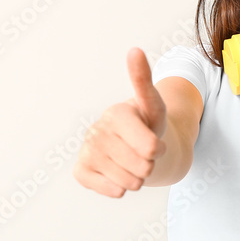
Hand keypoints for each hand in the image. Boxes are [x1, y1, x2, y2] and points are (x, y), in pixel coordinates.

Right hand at [73, 48, 167, 197]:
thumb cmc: (149, 127)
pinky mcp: (81, 170)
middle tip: (144, 155)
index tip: (155, 142)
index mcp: (116, 113)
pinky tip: (117, 174)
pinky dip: (119, 188)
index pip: (150, 147)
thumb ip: (145, 82)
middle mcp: (97, 130)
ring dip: (137, 179)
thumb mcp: (155, 107)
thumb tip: (134, 50)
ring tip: (133, 165)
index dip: (158, 149)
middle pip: (141, 167)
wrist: (138, 149)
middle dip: (149, 165)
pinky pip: (110, 190)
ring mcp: (87, 151)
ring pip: (127, 182)